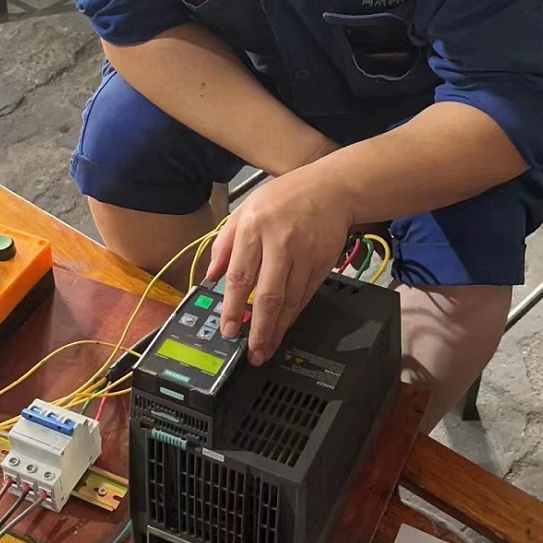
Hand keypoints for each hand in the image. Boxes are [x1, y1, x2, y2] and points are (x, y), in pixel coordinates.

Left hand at [205, 164, 352, 365]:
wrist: (330, 189)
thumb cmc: (283, 198)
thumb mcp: (244, 210)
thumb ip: (224, 244)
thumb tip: (211, 276)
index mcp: (253, 228)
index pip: (239, 276)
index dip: (232, 308)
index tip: (228, 330)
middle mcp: (280, 243)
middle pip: (268, 296)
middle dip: (259, 329)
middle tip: (252, 352)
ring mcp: (304, 255)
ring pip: (290, 302)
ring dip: (277, 329)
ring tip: (266, 348)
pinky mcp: (322, 264)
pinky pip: (305, 297)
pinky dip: (293, 316)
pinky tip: (283, 328)